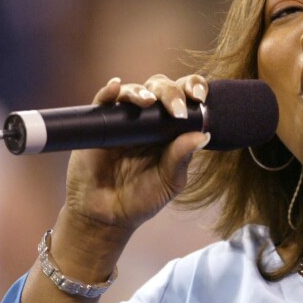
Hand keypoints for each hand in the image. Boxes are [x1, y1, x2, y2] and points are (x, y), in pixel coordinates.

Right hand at [62, 73, 210, 233]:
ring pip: (133, 91)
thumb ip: (182, 157)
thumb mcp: (169, 181)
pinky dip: (108, 91)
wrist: (107, 215)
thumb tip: (203, 135)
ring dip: (141, 92)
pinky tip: (114, 88)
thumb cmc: (143, 198)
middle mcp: (149, 119)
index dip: (194, 89)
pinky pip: (103, 102)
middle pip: (161, 89)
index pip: (186, 99)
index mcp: (172, 129)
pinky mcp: (100, 124)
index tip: (199, 97)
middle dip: (171, 93)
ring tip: (148, 102)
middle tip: (176, 110)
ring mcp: (123, 119)